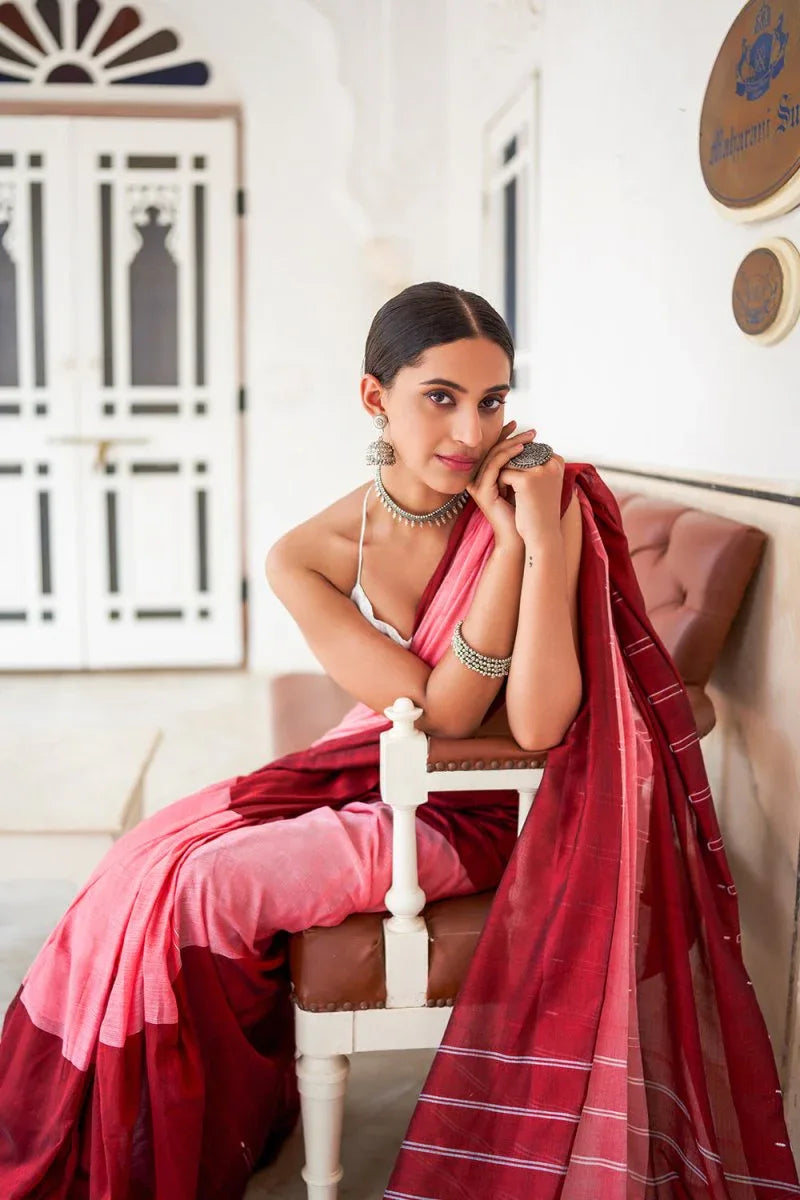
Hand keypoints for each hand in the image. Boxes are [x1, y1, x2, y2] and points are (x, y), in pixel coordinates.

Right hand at [464, 421, 536, 546]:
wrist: (521, 536)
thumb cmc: (524, 512)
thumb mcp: (523, 483)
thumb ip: (521, 466)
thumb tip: (532, 444)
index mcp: (486, 478)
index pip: (495, 452)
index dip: (506, 437)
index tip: (523, 427)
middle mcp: (478, 480)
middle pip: (493, 451)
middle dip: (511, 437)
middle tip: (530, 431)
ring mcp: (478, 486)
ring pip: (493, 456)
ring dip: (512, 443)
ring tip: (529, 437)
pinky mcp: (481, 492)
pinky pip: (494, 467)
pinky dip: (507, 456)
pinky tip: (521, 449)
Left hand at [497, 448, 565, 544]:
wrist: (542, 536)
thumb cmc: (538, 511)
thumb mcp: (540, 484)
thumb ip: (532, 464)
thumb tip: (512, 447)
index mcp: (557, 461)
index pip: (529, 448)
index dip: (517, 461)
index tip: (519, 477)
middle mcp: (552, 462)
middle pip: (518, 451)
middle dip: (509, 464)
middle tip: (509, 483)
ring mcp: (540, 470)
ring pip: (509, 460)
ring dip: (503, 472)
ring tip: (506, 488)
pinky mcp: (526, 479)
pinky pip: (503, 473)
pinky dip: (501, 484)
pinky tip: (504, 495)